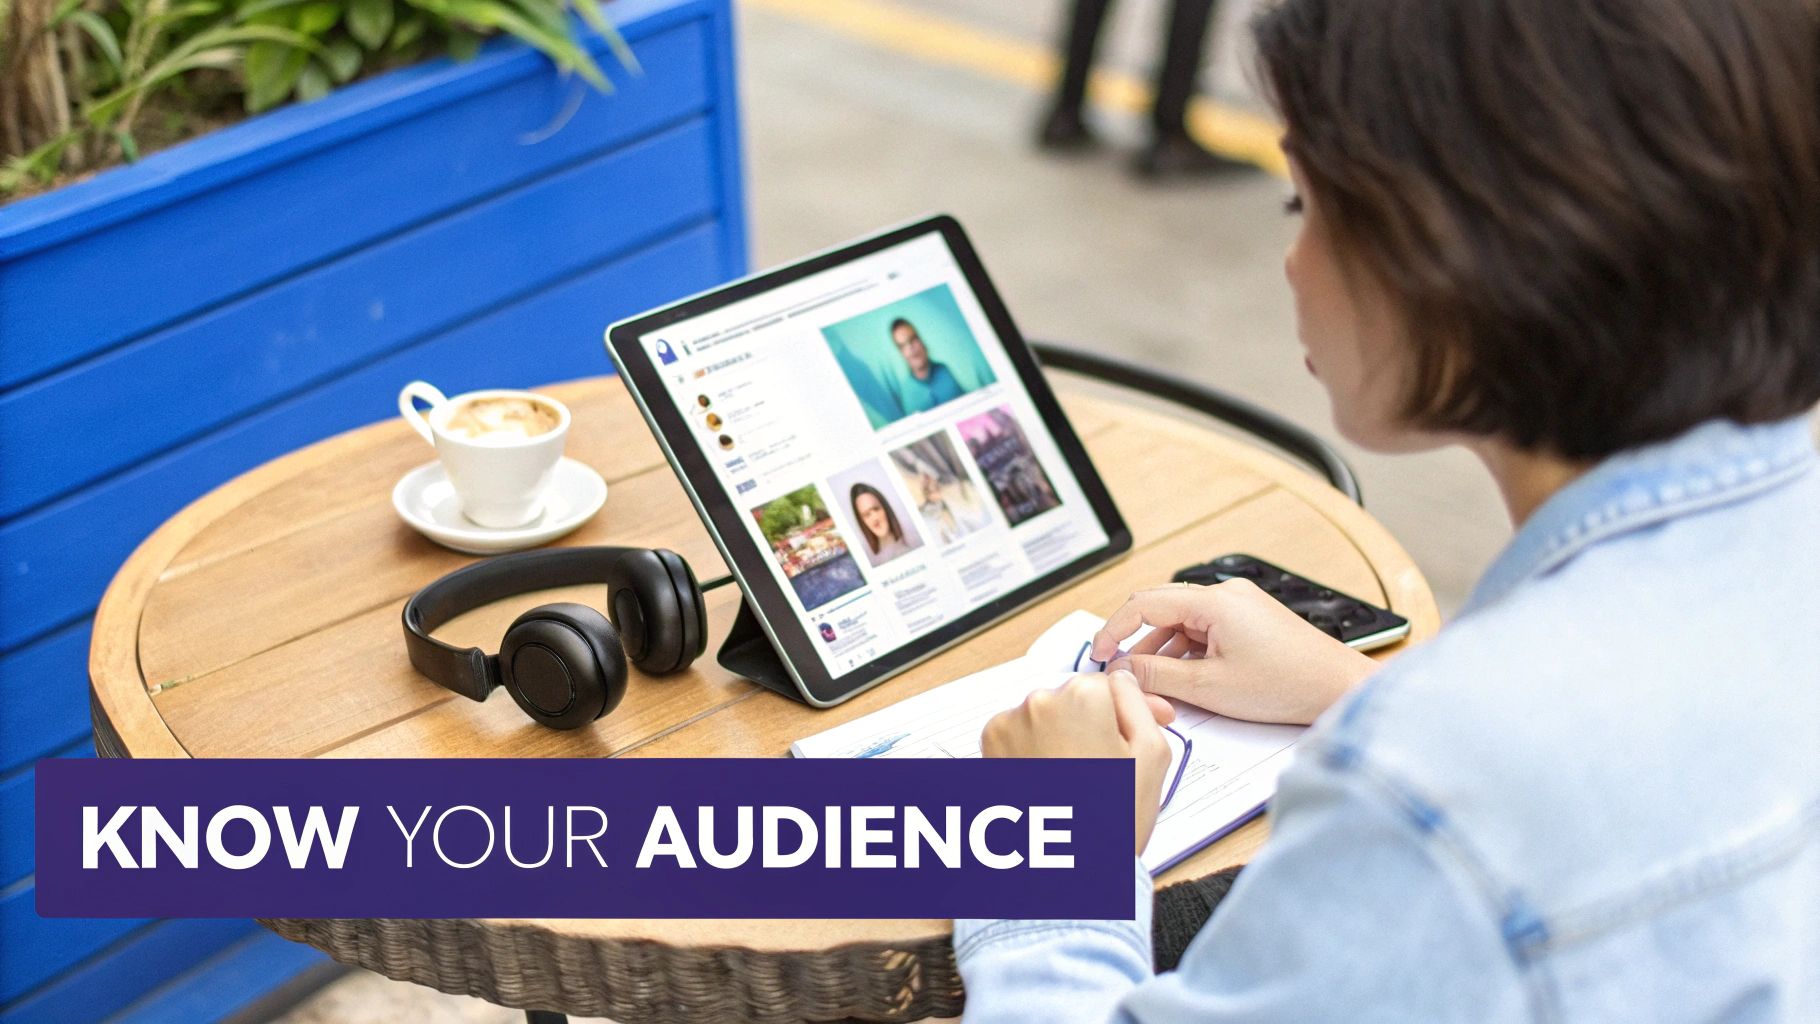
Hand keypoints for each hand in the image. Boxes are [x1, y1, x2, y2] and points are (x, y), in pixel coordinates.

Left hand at [981, 671, 1172, 853]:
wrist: (1065, 873)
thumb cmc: (1108, 824)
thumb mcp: (1152, 756)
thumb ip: (1140, 706)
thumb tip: (1126, 682)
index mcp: (1082, 697)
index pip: (1106, 686)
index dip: (1121, 712)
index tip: (1126, 735)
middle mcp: (1039, 702)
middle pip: (1073, 701)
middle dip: (1088, 726)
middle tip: (1103, 768)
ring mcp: (1009, 724)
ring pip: (1044, 719)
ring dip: (1058, 739)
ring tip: (1075, 781)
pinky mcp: (988, 748)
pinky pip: (1018, 737)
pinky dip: (1032, 753)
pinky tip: (1050, 784)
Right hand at [1092, 579, 1378, 725]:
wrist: (1338, 688)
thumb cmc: (1287, 684)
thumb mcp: (1209, 687)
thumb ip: (1157, 676)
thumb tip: (1122, 671)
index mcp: (1214, 601)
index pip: (1144, 604)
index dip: (1113, 629)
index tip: (1098, 654)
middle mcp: (1227, 594)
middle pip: (1161, 608)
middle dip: (1136, 640)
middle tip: (1117, 668)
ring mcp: (1240, 605)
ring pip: (1183, 622)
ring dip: (1163, 650)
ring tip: (1154, 684)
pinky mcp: (1251, 620)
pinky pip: (1205, 630)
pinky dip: (1188, 651)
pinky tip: (1185, 679)